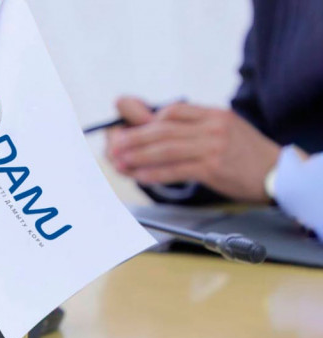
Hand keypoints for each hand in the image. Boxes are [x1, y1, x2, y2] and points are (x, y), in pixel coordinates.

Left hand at [105, 97, 280, 202]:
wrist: (276, 173)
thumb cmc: (242, 153)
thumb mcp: (219, 130)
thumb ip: (185, 125)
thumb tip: (145, 118)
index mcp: (213, 113)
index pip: (173, 110)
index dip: (145, 120)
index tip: (125, 130)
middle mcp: (213, 126)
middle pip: (163, 129)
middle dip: (133, 138)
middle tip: (113, 146)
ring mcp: (213, 147)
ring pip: (165, 149)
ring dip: (137, 157)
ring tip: (118, 162)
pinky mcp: (212, 168)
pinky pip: (175, 169)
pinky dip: (153, 173)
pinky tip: (138, 175)